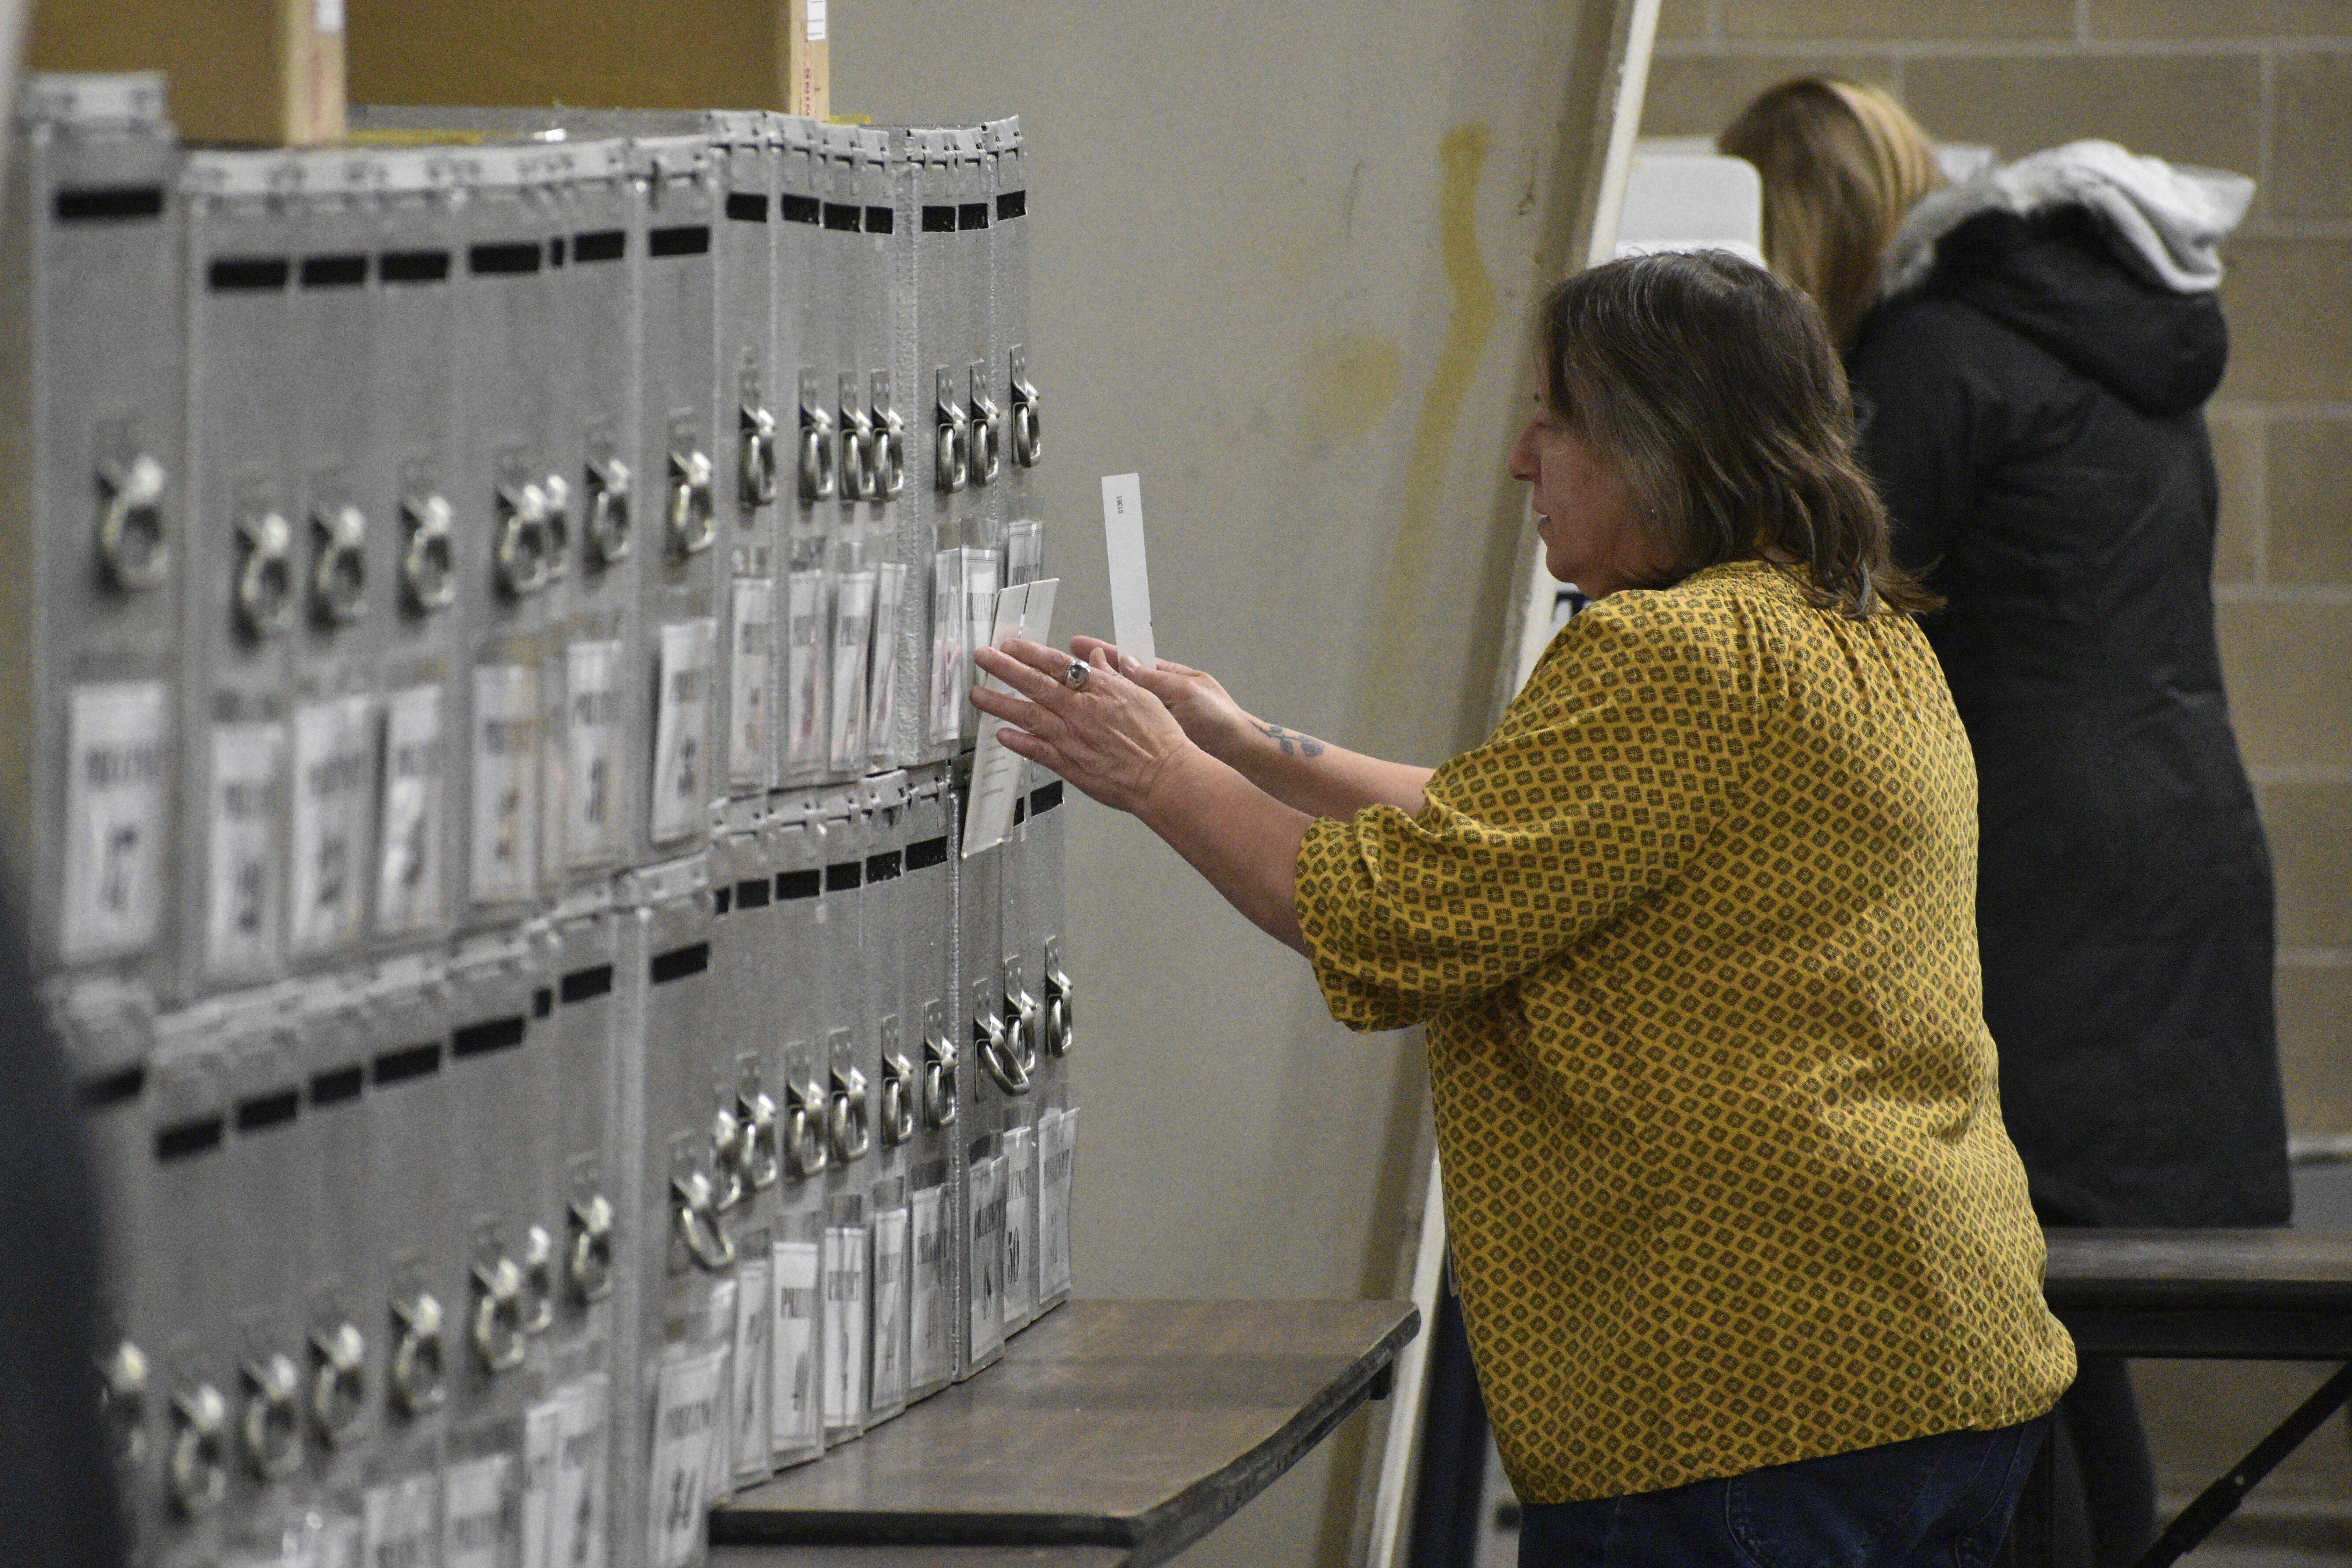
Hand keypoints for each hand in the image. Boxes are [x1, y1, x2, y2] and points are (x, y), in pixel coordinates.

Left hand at [971, 639, 1200, 816]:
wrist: (1165, 776)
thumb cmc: (1158, 739)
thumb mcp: (1141, 695)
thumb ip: (1112, 676)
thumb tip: (1095, 658)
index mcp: (1100, 691)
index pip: (1057, 665)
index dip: (1029, 653)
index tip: (1009, 644)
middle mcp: (1082, 711)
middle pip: (1035, 684)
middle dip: (1005, 668)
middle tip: (983, 657)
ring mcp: (1073, 738)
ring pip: (1029, 715)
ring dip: (1000, 704)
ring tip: (978, 695)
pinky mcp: (1071, 765)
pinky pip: (1037, 751)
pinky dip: (1017, 742)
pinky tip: (1000, 735)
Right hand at [1068, 636, 1252, 764]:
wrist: (1238, 753)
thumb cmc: (1220, 719)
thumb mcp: (1186, 691)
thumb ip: (1154, 678)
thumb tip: (1125, 663)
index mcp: (1166, 677)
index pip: (1128, 659)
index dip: (1102, 652)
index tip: (1078, 643)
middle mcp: (1157, 695)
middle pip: (1117, 681)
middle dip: (1090, 673)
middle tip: (1060, 666)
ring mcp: (1154, 717)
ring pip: (1117, 705)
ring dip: (1093, 700)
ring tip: (1062, 694)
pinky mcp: (1153, 739)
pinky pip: (1124, 728)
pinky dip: (1105, 726)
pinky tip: (1085, 727)